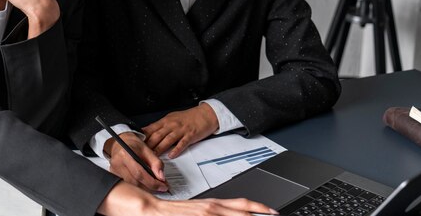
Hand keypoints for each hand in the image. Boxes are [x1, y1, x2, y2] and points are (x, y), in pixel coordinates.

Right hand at [98, 181, 278, 215]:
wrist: (145, 208)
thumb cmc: (167, 213)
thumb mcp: (192, 213)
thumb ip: (208, 214)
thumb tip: (219, 213)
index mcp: (210, 205)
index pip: (239, 205)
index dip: (257, 208)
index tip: (271, 211)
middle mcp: (209, 208)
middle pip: (240, 210)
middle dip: (258, 212)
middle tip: (275, 214)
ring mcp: (202, 213)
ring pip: (231, 215)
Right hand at [105, 132, 167, 191]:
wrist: (121, 142)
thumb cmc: (133, 144)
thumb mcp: (147, 149)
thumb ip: (156, 163)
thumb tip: (161, 177)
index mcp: (125, 154)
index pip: (139, 173)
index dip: (152, 182)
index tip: (163, 186)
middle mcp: (117, 163)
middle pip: (135, 181)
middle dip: (150, 186)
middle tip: (161, 186)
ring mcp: (114, 170)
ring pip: (132, 185)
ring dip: (145, 187)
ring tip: (154, 185)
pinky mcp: (114, 175)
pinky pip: (128, 184)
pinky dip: (138, 185)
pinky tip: (145, 183)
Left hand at [143, 103, 218, 158]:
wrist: (205, 114)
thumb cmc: (188, 117)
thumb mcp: (172, 118)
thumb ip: (161, 126)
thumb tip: (148, 133)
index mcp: (166, 121)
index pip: (151, 128)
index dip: (143, 136)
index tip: (135, 143)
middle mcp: (172, 125)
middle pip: (157, 135)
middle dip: (148, 145)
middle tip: (141, 153)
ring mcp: (181, 130)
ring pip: (168, 140)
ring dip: (160, 149)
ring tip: (153, 157)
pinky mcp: (190, 135)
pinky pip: (182, 143)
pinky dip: (176, 149)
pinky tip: (171, 155)